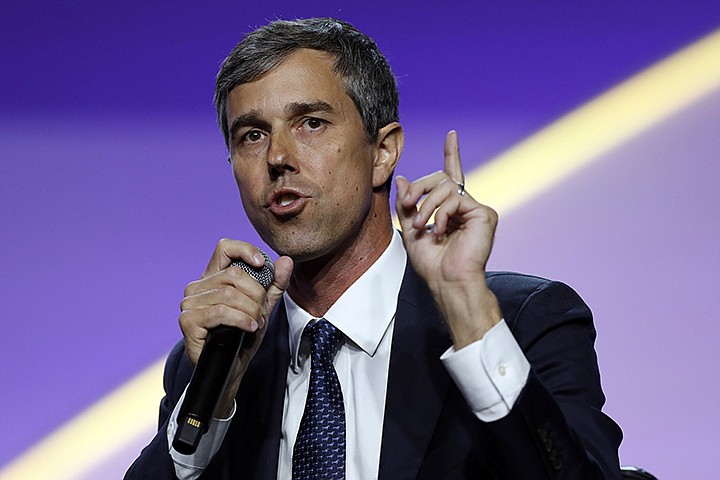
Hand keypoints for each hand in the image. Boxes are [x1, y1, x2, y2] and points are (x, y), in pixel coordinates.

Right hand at [179, 239, 292, 415]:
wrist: (230, 370)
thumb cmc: (243, 337)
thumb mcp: (264, 308)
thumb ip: (275, 285)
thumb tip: (286, 261)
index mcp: (213, 278)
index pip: (225, 248)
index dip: (245, 250)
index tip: (261, 263)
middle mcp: (198, 287)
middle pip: (234, 274)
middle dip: (256, 295)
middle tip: (262, 314)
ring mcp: (189, 303)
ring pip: (229, 294)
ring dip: (251, 311)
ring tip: (255, 324)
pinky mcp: (188, 321)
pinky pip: (221, 312)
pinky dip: (241, 320)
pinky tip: (249, 328)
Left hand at [395, 131, 501, 347]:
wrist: (446, 280)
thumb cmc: (431, 263)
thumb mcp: (411, 229)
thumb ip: (407, 204)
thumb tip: (403, 179)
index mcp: (451, 209)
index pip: (451, 175)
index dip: (452, 154)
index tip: (452, 135)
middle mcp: (466, 206)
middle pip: (441, 178)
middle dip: (420, 188)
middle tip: (409, 204)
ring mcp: (476, 209)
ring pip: (446, 187)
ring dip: (428, 205)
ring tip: (424, 226)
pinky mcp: (485, 214)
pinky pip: (456, 199)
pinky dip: (442, 213)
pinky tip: (440, 230)